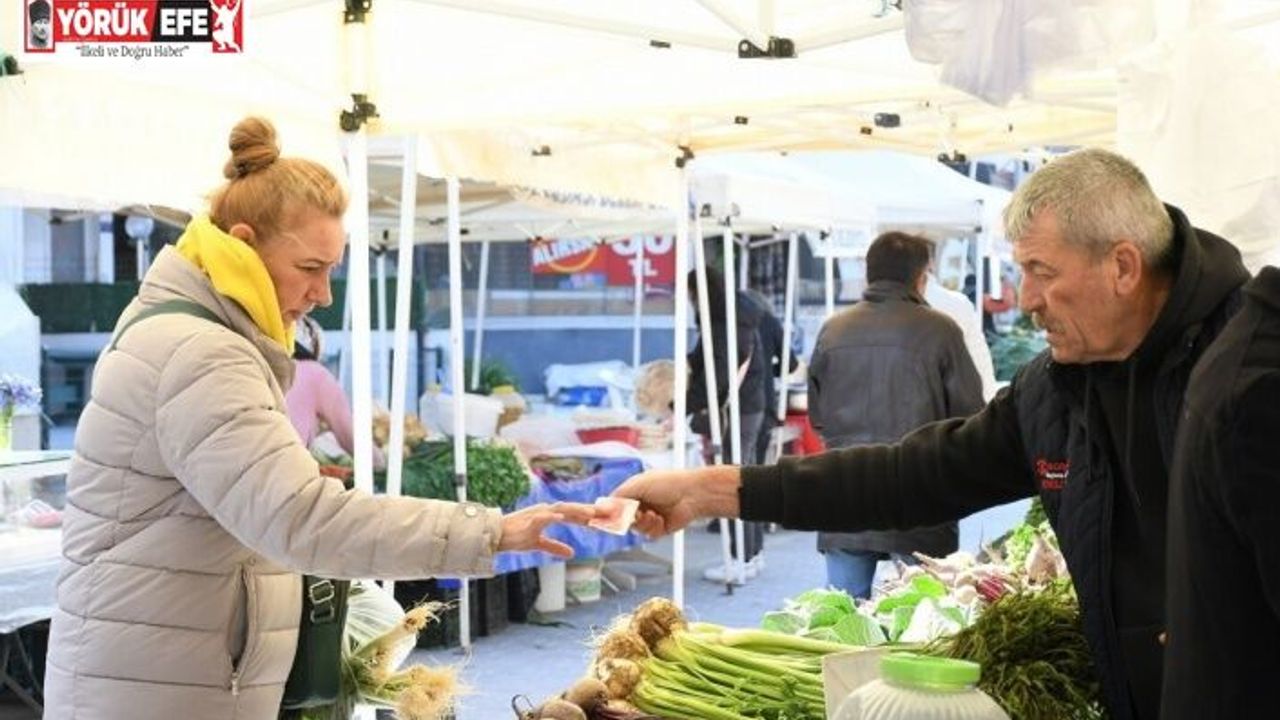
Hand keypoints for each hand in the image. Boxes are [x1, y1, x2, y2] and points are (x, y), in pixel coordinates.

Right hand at [497, 502, 602, 557]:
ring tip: (591, 514)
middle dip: (588, 510)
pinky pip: (542, 518)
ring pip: (560, 510)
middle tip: (606, 513)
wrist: (496, 536)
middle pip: (571, 509)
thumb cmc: (515, 537)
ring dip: (576, 511)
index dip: (587, 515)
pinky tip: (561, 518)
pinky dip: (552, 516)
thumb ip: (555, 546)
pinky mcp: (528, 521)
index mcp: (548, 515)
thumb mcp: (538, 544)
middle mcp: (545, 511)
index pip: (572, 513)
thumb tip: (572, 553)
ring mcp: (537, 514)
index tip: (604, 517)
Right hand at [611, 466, 741, 537]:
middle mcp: (640, 504)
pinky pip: (648, 534)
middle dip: (629, 518)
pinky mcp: (659, 528)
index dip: (609, 513)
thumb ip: (618, 497)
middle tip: (636, 513)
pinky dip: (653, 527)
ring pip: (635, 528)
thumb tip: (602, 507)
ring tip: (654, 514)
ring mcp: (649, 516)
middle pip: (623, 520)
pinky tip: (661, 519)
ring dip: (643, 522)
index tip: (600, 520)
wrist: (691, 495)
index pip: (615, 505)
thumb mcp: (637, 485)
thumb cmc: (666, 483)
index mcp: (634, 491)